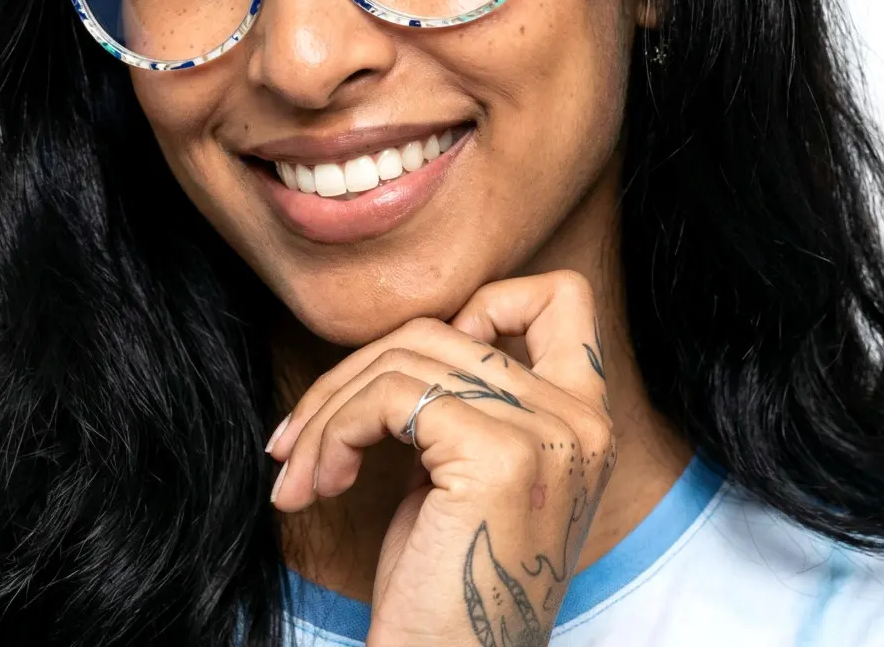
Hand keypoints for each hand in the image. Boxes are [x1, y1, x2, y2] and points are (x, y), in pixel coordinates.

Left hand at [266, 270, 616, 646]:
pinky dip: (334, 430)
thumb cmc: (443, 586)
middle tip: (302, 438)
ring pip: (404, 358)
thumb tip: (402, 341)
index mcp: (582, 420)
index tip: (418, 369)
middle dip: (352, 374)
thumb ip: (464, 399)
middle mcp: (580, 420)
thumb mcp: (465, 473)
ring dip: (330, 409)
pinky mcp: (499, 455)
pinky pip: (389, 397)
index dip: (486, 303)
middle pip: (440, 331)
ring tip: (301, 467)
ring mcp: (547, 434)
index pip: (559, 296)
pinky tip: (317, 483)